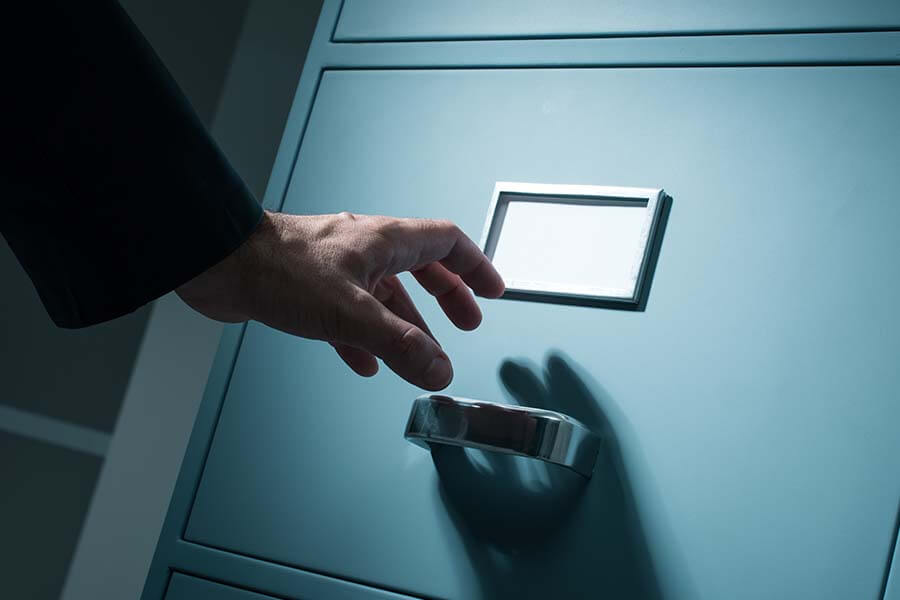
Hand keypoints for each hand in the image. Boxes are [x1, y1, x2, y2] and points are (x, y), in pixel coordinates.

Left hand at [176, 210, 504, 389]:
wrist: (218, 264)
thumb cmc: (279, 269)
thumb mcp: (351, 313)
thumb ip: (400, 344)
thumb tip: (439, 369)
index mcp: (383, 241)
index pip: (446, 242)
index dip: (474, 266)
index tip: (493, 290)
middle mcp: (363, 250)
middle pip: (421, 268)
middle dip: (447, 297)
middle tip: (466, 322)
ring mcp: (336, 269)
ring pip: (385, 296)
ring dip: (407, 326)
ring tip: (421, 355)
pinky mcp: (309, 290)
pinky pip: (350, 315)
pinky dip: (365, 339)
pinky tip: (366, 362)